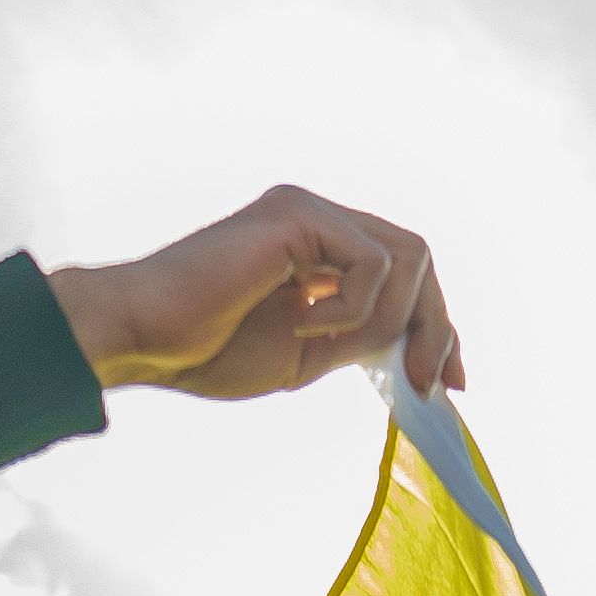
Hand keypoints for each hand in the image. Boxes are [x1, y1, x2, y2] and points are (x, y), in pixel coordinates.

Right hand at [46, 189, 460, 402]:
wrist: (147, 338)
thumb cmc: (207, 350)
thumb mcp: (309, 356)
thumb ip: (363, 343)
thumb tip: (422, 353)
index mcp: (322, 250)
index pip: (405, 274)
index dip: (437, 326)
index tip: (448, 384)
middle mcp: (321, 218)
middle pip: (419, 258)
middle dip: (436, 326)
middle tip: (427, 384)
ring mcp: (310, 210)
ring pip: (407, 258)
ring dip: (388, 320)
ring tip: (327, 346)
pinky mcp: (299, 214)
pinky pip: (371, 263)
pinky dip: (350, 310)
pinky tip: (300, 324)